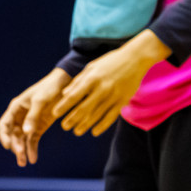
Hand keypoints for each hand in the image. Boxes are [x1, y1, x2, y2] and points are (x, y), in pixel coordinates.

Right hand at [0, 69, 72, 166]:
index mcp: (16, 108)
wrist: (65, 84)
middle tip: (21, 157)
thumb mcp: (41, 100)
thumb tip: (26, 133)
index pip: (4, 125)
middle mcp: (20, 116)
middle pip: (13, 135)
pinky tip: (34, 158)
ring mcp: (30, 122)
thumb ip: (33, 116)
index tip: (8, 147)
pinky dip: (33, 149)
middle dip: (16, 146)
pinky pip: (33, 140)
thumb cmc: (50, 88)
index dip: (4, 136)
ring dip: (22, 151)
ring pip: (22, 140)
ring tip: (24, 163)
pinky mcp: (40, 126)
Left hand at [53, 31, 170, 137]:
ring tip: (76, 132)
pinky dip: (102, 126)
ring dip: (85, 125)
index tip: (55, 114)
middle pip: (84, 108)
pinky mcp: (123, 100)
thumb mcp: (91, 68)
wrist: (135, 59)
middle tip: (64, 127)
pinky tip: (94, 132)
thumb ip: (77, 81)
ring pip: (97, 115)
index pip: (73, 96)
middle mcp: (102, 88)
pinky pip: (111, 117)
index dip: (63, 106)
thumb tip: (64, 94)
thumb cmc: (109, 63)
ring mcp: (114, 95)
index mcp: (91, 78)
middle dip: (72, 119)